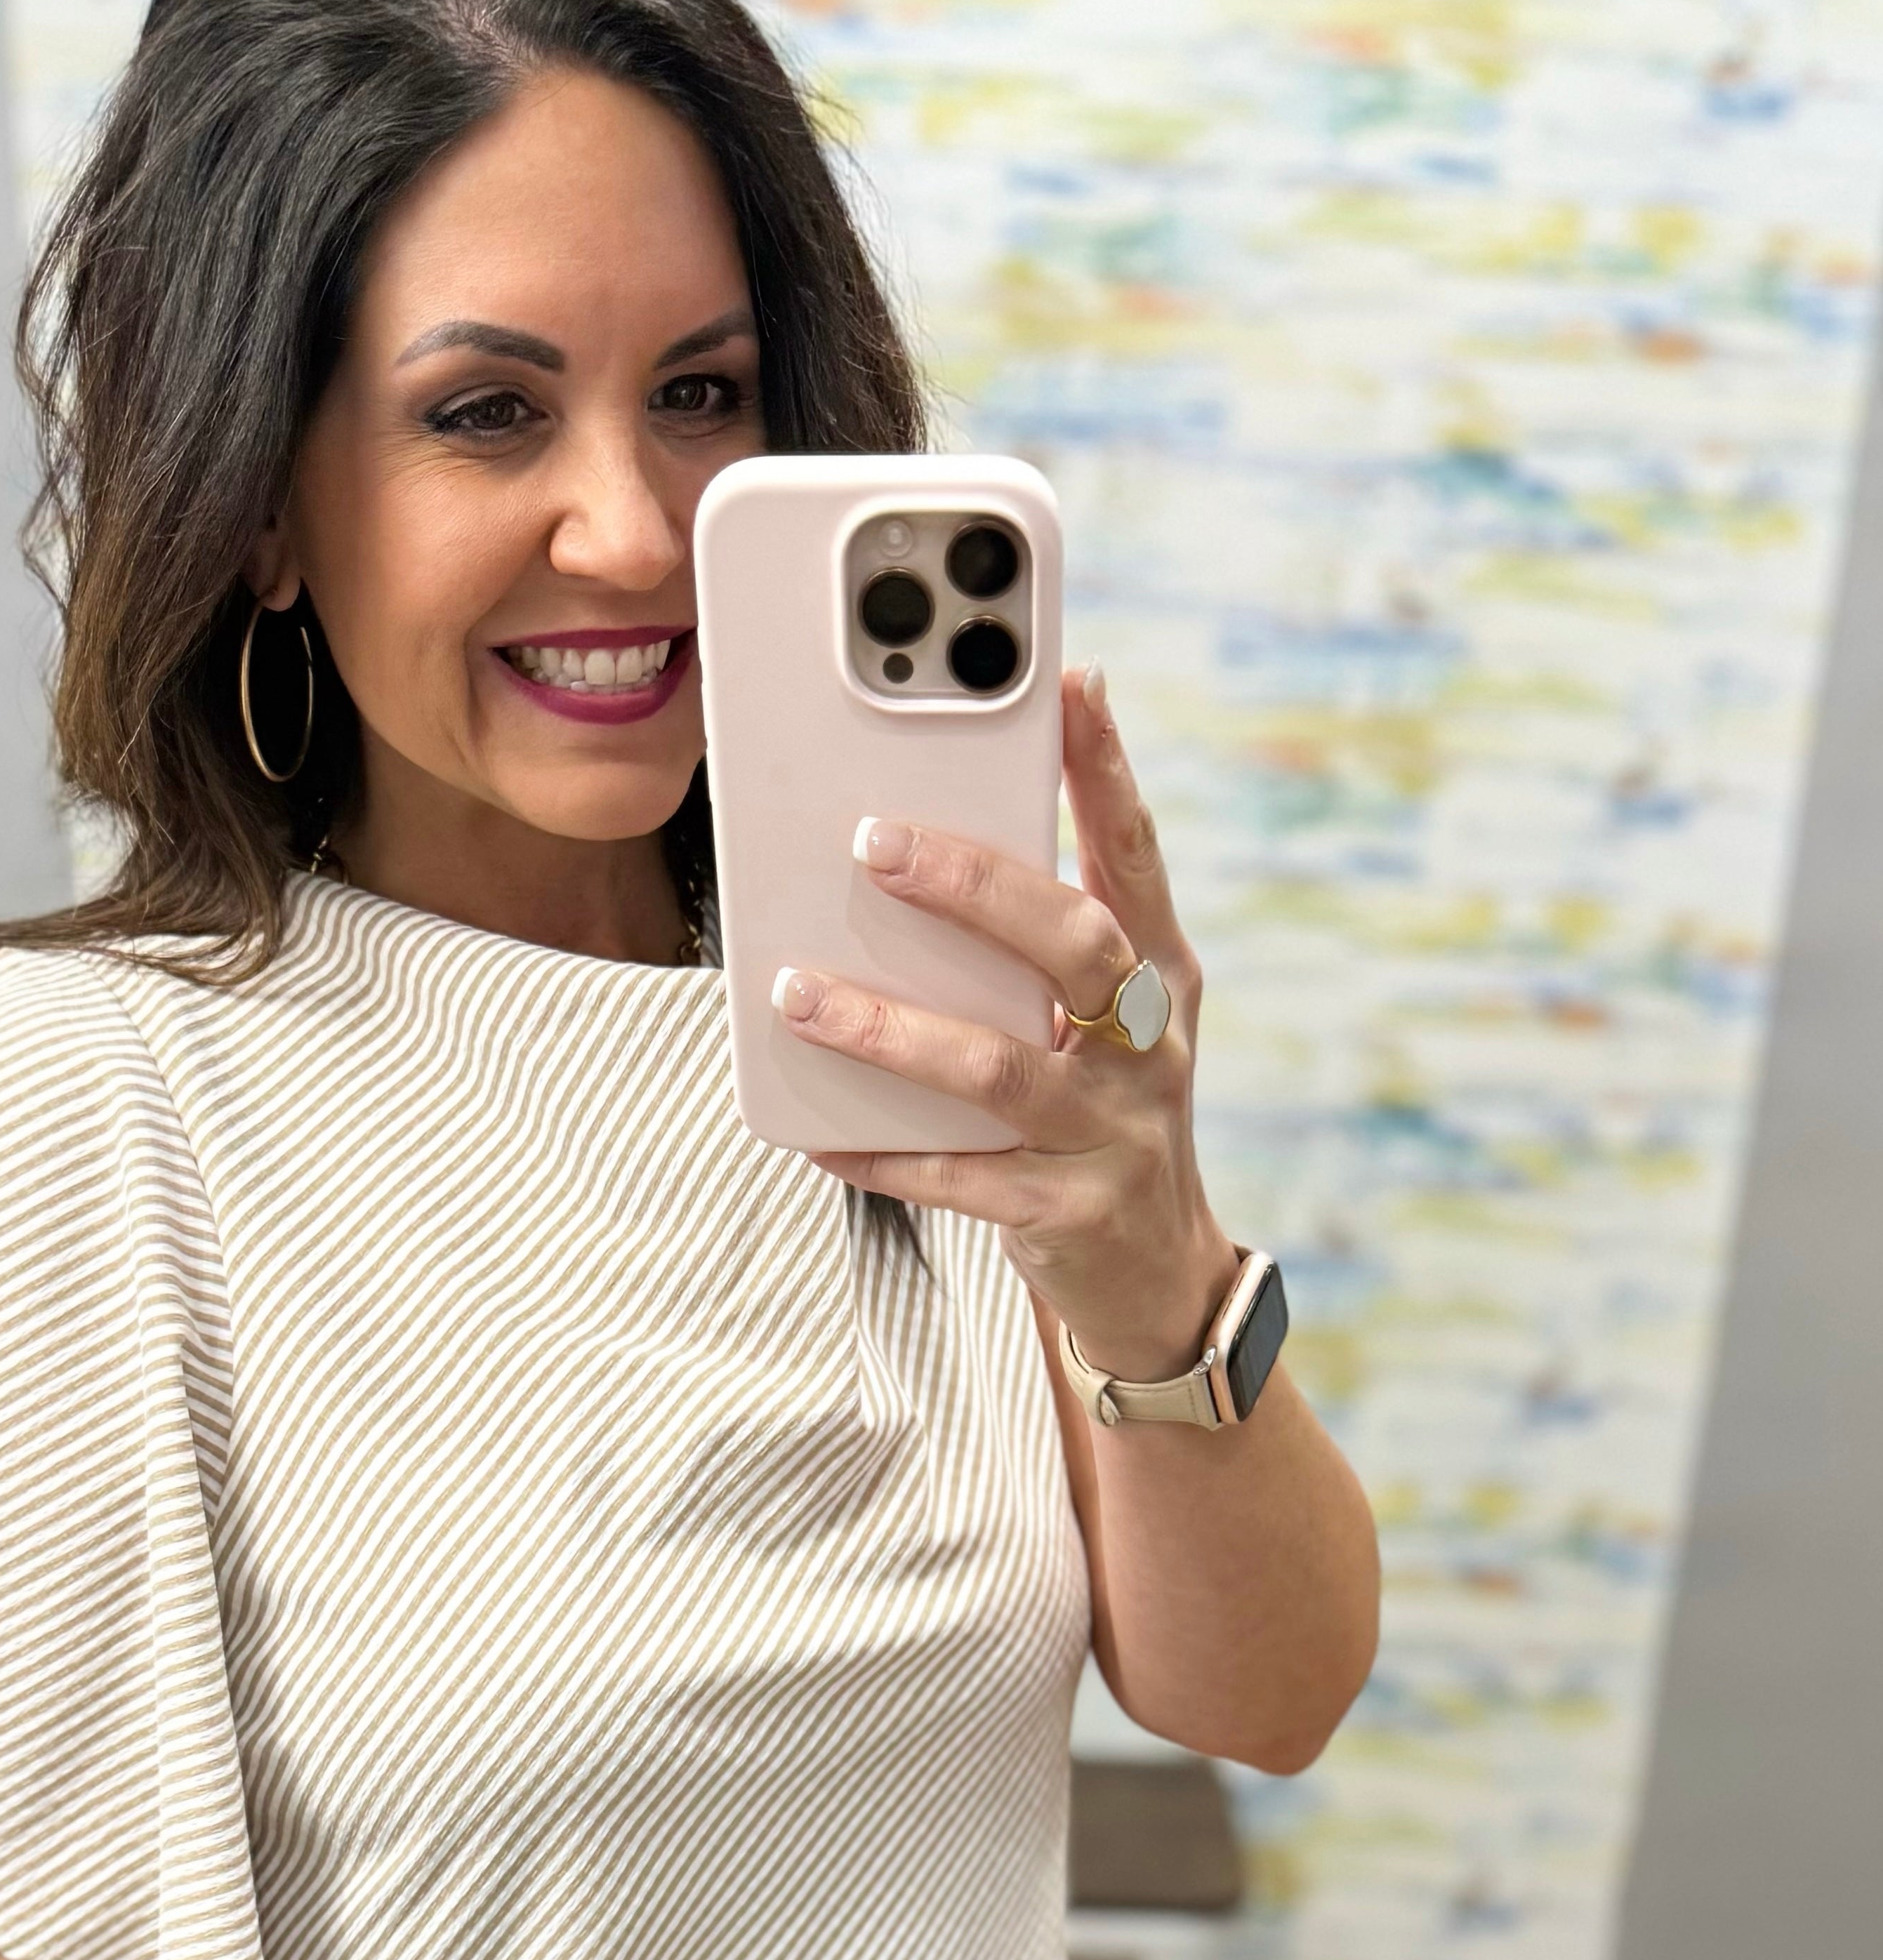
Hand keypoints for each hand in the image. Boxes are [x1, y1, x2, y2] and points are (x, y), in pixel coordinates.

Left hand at [775, 663, 1237, 1383]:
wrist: (1156, 1277)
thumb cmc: (1104, 1115)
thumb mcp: (1104, 1024)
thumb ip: (1040, 946)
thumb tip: (920, 848)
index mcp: (1163, 977)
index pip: (1136, 855)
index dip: (1107, 769)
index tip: (1071, 682)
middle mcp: (1150, 1046)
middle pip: (1074, 944)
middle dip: (976, 887)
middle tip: (874, 843)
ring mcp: (1112, 1133)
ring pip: (996, 1067)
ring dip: (889, 1026)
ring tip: (797, 993)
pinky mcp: (1063, 1213)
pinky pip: (955, 1178)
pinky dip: (880, 1152)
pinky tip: (815, 1133)